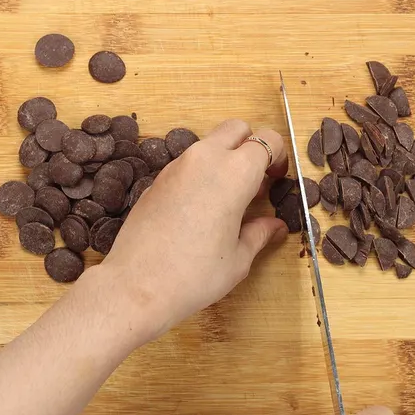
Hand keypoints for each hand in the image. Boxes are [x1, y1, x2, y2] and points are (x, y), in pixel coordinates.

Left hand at [98, 119, 289, 342]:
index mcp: (234, 173)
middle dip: (251, 147)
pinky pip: (188, 162)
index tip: (277, 180)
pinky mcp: (157, 179)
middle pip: (236, 129)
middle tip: (256, 181)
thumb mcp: (237, 259)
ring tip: (229, 199)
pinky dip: (201, 172)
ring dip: (225, 159)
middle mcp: (204, 159)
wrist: (136, 286)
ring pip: (209, 143)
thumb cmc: (193, 276)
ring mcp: (176, 166)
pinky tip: (201, 208)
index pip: (266, 141)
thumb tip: (274, 226)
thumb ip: (259, 234)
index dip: (278, 157)